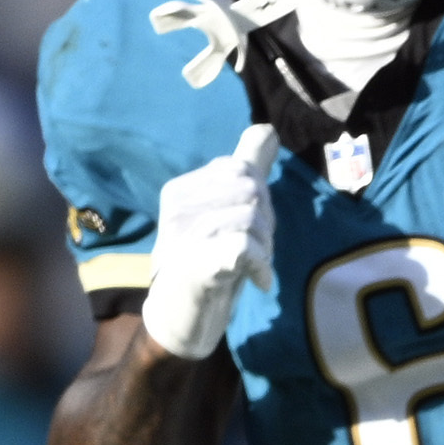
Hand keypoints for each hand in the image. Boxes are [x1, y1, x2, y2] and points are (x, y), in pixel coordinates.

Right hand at [145, 125, 278, 359]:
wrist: (183, 315)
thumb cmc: (209, 259)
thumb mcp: (227, 209)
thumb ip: (246, 168)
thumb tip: (265, 129)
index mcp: (181, 189)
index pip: (242, 170)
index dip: (259, 200)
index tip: (249, 228)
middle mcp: (177, 207)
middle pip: (252, 190)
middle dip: (266, 222)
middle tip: (253, 248)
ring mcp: (182, 236)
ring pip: (253, 218)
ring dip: (266, 247)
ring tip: (251, 266)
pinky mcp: (195, 265)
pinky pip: (244, 247)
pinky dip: (261, 266)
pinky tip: (258, 280)